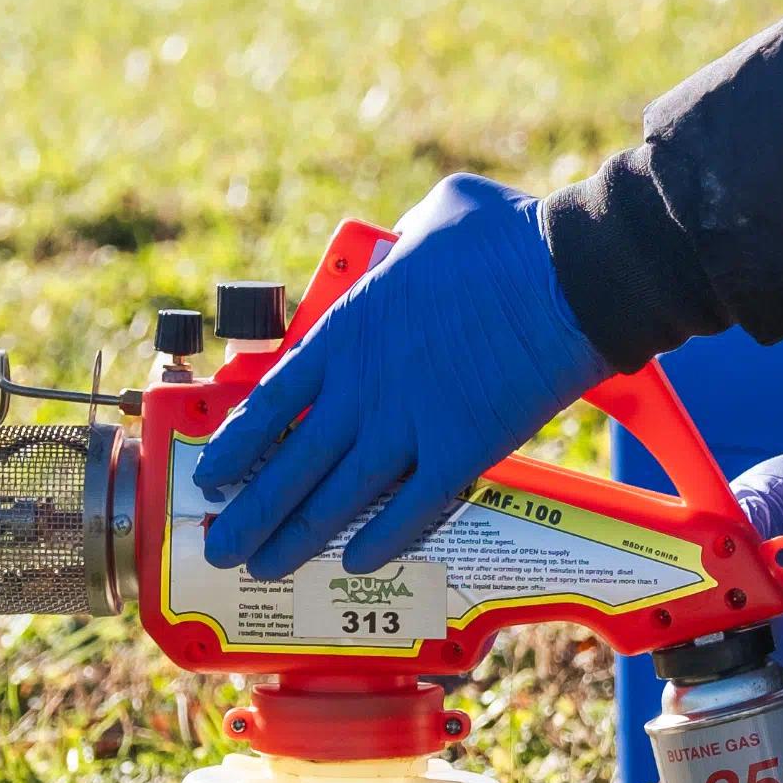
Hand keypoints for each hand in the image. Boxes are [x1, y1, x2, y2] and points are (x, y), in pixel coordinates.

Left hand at [196, 176, 610, 578]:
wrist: (570, 275)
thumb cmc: (506, 237)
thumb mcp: (434, 215)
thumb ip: (400, 244)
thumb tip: (404, 242)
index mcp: (347, 331)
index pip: (270, 402)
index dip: (236, 445)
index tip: (212, 472)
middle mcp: (364, 389)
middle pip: (288, 466)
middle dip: (250, 513)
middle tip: (222, 546)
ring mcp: (408, 426)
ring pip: (336, 500)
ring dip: (296, 539)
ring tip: (266, 567)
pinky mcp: (460, 453)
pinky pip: (410, 512)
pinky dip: (381, 542)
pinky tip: (357, 564)